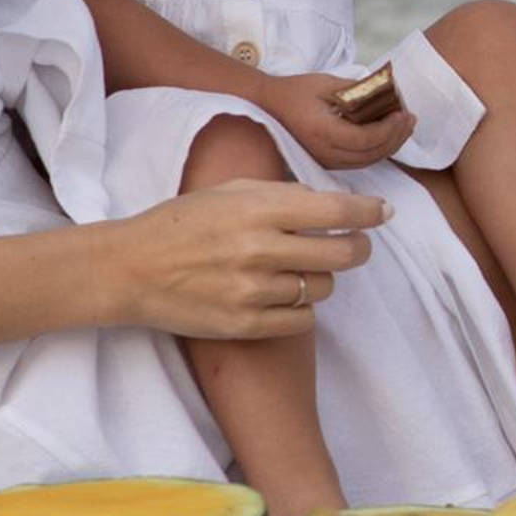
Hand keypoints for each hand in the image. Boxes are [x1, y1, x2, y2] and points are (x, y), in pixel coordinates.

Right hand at [109, 179, 387, 339]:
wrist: (131, 269)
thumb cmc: (183, 222)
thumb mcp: (232, 191)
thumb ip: (283, 195)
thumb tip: (333, 202)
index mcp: (259, 209)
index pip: (337, 212)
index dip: (369, 212)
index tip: (384, 212)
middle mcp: (260, 249)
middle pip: (342, 255)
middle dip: (359, 248)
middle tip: (357, 245)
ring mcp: (253, 291)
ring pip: (323, 289)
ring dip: (323, 278)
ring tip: (302, 269)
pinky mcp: (244, 325)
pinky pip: (302, 321)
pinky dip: (303, 308)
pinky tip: (287, 296)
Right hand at [269, 73, 420, 171]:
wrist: (266, 106)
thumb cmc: (296, 90)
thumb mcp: (326, 83)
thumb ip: (357, 89)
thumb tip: (388, 91)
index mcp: (322, 131)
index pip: (365, 139)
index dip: (389, 129)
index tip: (404, 112)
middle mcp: (322, 152)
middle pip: (369, 155)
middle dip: (396, 138)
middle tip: (411, 118)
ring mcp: (323, 160)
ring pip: (365, 162)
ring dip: (390, 146)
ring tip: (405, 126)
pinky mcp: (324, 162)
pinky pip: (357, 162)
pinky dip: (376, 150)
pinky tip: (387, 135)